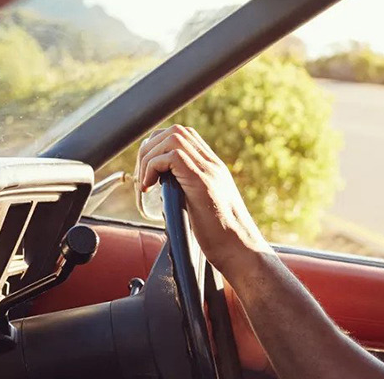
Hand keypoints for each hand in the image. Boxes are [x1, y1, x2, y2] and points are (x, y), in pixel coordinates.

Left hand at [136, 125, 271, 270]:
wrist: (241, 251)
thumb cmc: (222, 239)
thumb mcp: (203, 208)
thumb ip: (189, 194)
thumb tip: (165, 193)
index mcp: (213, 169)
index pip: (184, 137)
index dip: (160, 146)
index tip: (149, 170)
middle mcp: (212, 165)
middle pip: (176, 131)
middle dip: (150, 149)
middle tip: (142, 176)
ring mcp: (209, 171)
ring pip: (172, 138)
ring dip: (149, 157)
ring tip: (145, 181)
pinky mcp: (202, 182)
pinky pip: (171, 156)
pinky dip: (153, 167)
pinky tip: (149, 187)